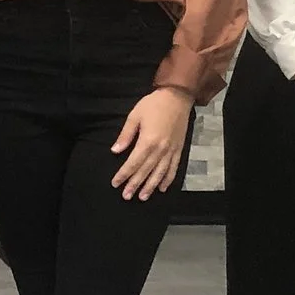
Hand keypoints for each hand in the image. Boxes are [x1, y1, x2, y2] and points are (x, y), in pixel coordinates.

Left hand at [110, 85, 192, 199]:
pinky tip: (162, 188)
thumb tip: (115, 151)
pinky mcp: (179, 150)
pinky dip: (167, 179)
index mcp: (147, 141)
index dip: (123, 174)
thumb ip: (125, 135)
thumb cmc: (153, 104)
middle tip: (126, 196)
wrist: (177, 97)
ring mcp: (171, 151)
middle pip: (146, 171)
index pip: (133, 163)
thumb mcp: (134, 116)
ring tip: (142, 197)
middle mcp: (160, 149)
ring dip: (151, 186)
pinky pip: (174, 168)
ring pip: (160, 173)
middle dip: (135, 185)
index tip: (115, 184)